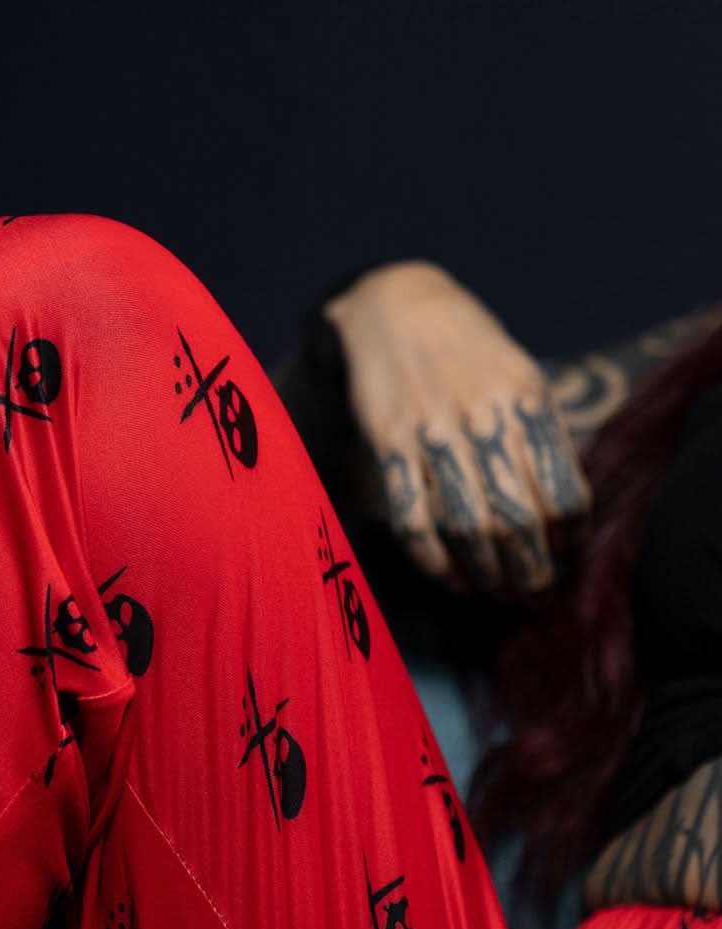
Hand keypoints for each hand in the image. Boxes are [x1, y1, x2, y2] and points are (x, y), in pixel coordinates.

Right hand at [325, 261, 589, 592]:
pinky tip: (447, 576)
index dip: (568, 536)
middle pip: (517, 516)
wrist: (395, 307)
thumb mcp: (517, 374)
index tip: (565, 555)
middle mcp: (483, 415)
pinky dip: (432, 558)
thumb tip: (560, 509)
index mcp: (526, 397)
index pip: (562, 487)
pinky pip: (412, 516)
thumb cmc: (466, 349)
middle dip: (528, 568)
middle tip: (530, 591)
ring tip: (493, 592)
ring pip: (467, 524)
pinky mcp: (388, 443)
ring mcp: (432, 431)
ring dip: (484, 571)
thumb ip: (538, 432)